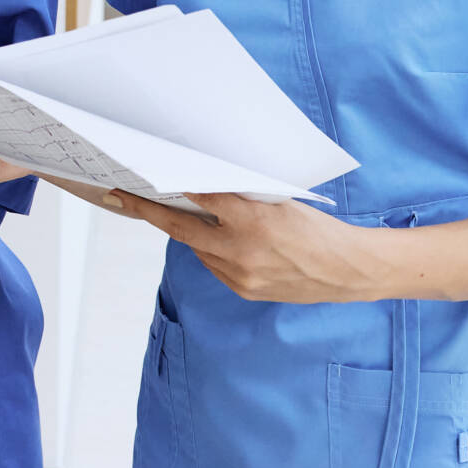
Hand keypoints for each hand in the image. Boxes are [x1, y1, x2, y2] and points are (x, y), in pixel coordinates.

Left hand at [93, 188, 382, 303]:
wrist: (346, 270)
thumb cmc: (317, 228)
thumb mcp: (280, 201)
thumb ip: (241, 197)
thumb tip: (201, 187)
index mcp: (254, 220)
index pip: (201, 198)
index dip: (170, 187)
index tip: (142, 177)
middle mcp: (242, 250)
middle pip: (182, 228)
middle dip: (149, 211)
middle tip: (121, 196)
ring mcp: (240, 275)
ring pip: (197, 248)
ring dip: (186, 231)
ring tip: (169, 211)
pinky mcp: (243, 290)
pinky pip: (213, 266)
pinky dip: (209, 250)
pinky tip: (212, 239)